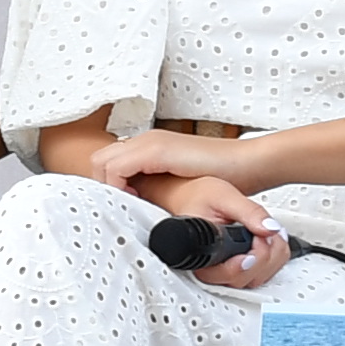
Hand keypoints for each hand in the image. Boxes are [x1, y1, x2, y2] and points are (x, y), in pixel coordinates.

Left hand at [87, 126, 265, 194]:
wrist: (246, 164)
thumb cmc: (222, 176)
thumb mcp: (181, 181)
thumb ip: (160, 186)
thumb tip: (142, 203)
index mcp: (150, 146)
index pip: (107, 162)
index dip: (107, 186)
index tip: (122, 206)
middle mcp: (146, 140)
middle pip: (98, 160)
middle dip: (102, 185)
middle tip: (120, 206)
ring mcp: (150, 142)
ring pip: (102, 162)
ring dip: (108, 187)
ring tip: (128, 205)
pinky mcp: (157, 150)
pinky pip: (117, 167)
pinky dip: (118, 186)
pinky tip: (137, 200)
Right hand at [139, 173, 290, 289]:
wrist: (191, 197)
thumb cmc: (198, 197)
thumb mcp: (224, 196)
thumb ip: (249, 212)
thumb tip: (270, 229)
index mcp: (203, 254)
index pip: (226, 274)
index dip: (245, 265)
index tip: (254, 248)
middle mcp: (213, 268)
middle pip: (245, 280)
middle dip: (264, 256)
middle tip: (262, 232)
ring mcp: (227, 271)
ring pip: (257, 280)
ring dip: (272, 257)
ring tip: (267, 233)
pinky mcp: (239, 269)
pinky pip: (263, 274)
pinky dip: (274, 258)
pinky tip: (270, 240)